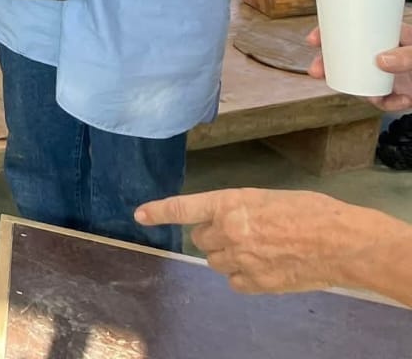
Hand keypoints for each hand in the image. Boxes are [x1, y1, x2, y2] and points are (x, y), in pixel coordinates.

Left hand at [135, 188, 370, 294]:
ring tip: (259, 249)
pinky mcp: (255, 283)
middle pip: (201, 238)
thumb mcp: (267, 199)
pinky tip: (265, 267)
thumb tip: (226, 222)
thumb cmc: (310, 212)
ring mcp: (241, 260)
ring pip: (215, 261)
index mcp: (230, 203)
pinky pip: (234, 281)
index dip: (159, 212)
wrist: (341, 243)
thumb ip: (239, 210)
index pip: (184, 208)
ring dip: (228, 255)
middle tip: (243, 231)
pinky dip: (243, 276)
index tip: (139, 215)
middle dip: (214, 235)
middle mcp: (229, 231)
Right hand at [306, 23, 411, 110]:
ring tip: (374, 97)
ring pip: (359, 82)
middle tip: (315, 71)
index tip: (313, 40)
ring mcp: (388, 74)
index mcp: (386, 35)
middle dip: (327, 66)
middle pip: (346, 58)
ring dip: (359, 91)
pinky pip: (383, 100)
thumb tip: (379, 61)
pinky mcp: (397, 92)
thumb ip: (406, 55)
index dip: (329, 34)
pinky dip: (389, 103)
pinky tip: (401, 99)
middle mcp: (383, 54)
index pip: (351, 30)